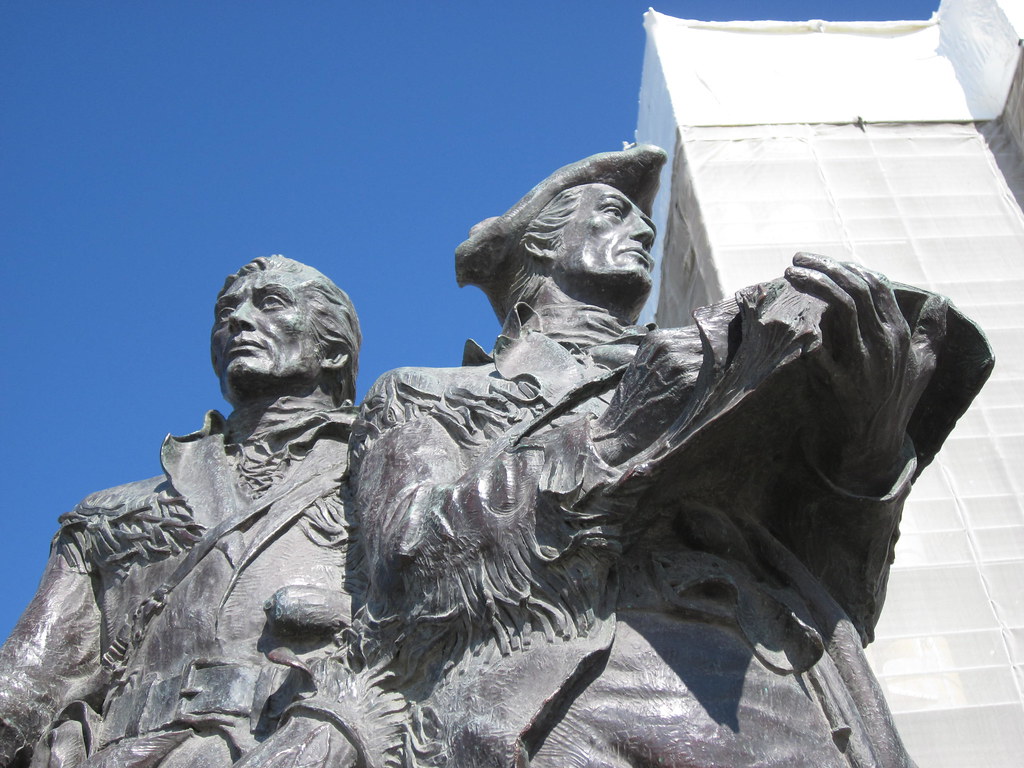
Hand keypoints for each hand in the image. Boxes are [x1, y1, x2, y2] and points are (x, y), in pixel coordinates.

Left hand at [785, 253, 941, 492]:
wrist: (871, 447)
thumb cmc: (893, 403)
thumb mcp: (921, 368)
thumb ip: (929, 334)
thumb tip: (939, 304)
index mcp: (899, 336)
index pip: (876, 286)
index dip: (848, 267)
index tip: (821, 261)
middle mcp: (884, 346)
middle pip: (856, 291)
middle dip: (825, 267)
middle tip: (796, 260)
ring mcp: (863, 365)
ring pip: (841, 309)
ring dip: (814, 286)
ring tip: (791, 275)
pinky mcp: (839, 386)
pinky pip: (819, 351)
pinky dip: (807, 332)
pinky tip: (792, 319)